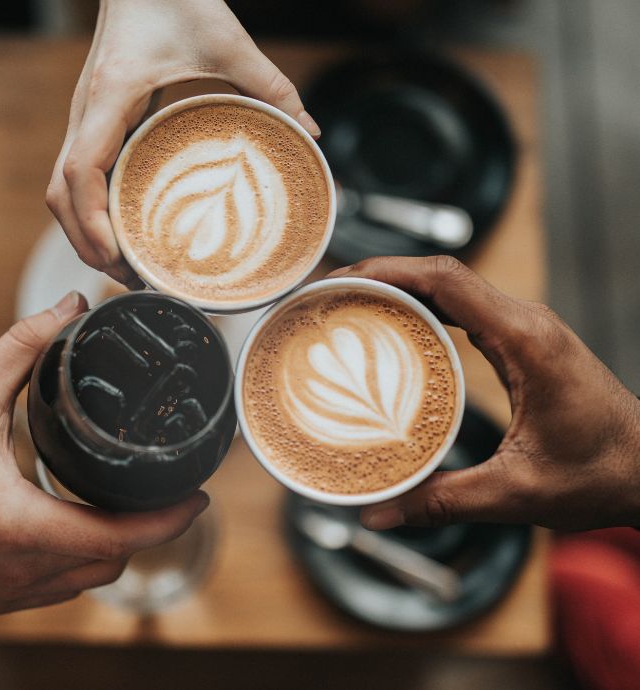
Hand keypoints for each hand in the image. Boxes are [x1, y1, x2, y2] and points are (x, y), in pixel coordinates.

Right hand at [0, 292, 208, 613]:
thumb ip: (25, 346)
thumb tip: (70, 307)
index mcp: (17, 524)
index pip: (119, 537)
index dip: (168, 520)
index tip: (199, 496)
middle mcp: (16, 570)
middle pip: (112, 561)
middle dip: (148, 529)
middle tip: (167, 489)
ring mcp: (3, 591)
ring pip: (88, 579)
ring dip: (115, 545)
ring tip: (131, 502)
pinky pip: (59, 587)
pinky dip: (81, 558)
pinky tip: (80, 523)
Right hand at [46, 0, 319, 284]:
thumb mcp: (226, 39)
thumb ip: (270, 85)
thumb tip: (309, 133)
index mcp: (110, 97)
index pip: (78, 172)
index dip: (90, 222)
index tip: (117, 256)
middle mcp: (85, 113)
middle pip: (60, 196)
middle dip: (87, 243)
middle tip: (131, 279)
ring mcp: (84, 119)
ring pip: (60, 191)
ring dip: (84, 233)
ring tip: (126, 267)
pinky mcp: (93, 123)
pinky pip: (78, 178)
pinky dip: (90, 212)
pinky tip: (123, 232)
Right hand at [329, 256, 639, 530]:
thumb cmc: (602, 474)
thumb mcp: (516, 492)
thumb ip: (442, 500)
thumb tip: (378, 512)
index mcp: (525, 340)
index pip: (446, 279)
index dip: (386, 271)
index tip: (340, 281)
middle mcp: (525, 322)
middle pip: (440, 273)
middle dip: (379, 274)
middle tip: (328, 295)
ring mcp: (524, 328)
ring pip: (451, 286)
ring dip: (399, 287)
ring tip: (349, 305)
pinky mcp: (521, 341)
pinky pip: (463, 308)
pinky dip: (422, 307)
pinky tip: (393, 328)